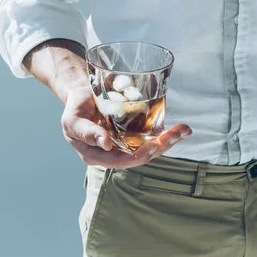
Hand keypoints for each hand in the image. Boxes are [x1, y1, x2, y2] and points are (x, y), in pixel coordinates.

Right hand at [61, 86, 191, 167]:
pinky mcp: (136, 134)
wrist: (83, 95)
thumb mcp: (72, 120)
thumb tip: (105, 144)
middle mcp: (115, 153)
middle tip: (175, 135)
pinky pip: (153, 137)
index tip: (154, 144)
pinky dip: (169, 133)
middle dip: (160, 146)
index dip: (140, 155)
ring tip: (184, 130)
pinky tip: (183, 129)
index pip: (122, 161)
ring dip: (169, 140)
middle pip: (141, 155)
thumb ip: (86, 132)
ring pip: (151, 147)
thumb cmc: (75, 109)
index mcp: (98, 156)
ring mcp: (127, 144)